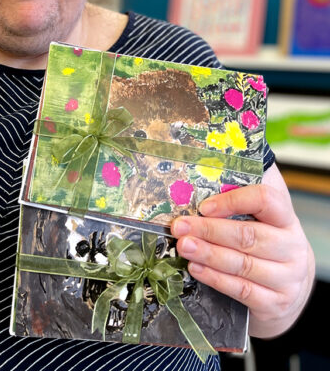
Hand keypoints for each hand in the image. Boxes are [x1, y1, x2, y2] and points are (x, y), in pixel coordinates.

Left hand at [170, 164, 314, 337]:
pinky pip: (242, 289)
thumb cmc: (263, 242)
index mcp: (285, 219)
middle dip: (208, 230)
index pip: (265, 200)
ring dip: (207, 254)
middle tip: (180, 227)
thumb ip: (235, 197)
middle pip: (248, 235)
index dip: (233, 201)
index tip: (204, 205)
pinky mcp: (276, 302)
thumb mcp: (258, 218)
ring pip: (242, 264)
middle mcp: (291, 247)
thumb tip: (199, 169)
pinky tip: (195, 268)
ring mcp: (287, 277)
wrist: (289, 287)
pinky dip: (215, 278)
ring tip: (183, 246)